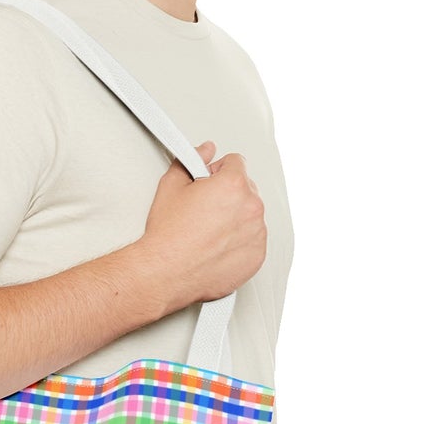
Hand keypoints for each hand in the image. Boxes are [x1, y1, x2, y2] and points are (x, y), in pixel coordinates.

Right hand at [140, 139, 266, 310]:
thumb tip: (205, 150)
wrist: (166, 272)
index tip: (207, 184)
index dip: (217, 171)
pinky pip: (254, 239)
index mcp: (234, 184)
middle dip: (228, 194)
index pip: (236, 162)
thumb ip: (193, 159)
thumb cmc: (168, 235)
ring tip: (208, 230)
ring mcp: (257, 233)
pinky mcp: (257, 256)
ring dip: (236, 217)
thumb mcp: (171, 185)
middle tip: (204, 210)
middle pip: (246, 188)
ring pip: (251, 214)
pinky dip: (240, 241)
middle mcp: (251, 207)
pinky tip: (216, 246)